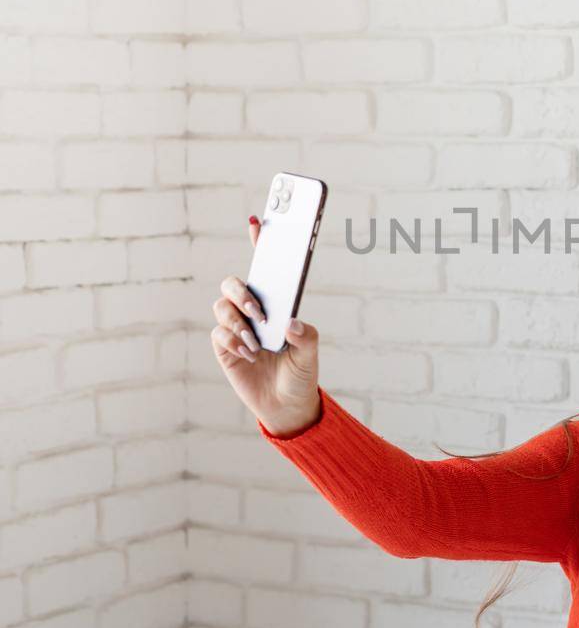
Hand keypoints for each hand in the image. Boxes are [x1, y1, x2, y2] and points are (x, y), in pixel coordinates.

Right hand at [210, 216, 321, 436]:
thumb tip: (291, 323)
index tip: (257, 221)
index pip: (265, 268)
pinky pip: (218, 333)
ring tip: (256, 342)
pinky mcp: (224, 347)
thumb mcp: (311, 355)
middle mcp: (253, 311)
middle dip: (242, 292)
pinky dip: (232, 340)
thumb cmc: (300, 374)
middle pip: (234, 283)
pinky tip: (249, 353)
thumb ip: (306, 337)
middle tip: (259, 311)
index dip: (259, 243)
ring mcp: (236, 327)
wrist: (286, 406)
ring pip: (222, 306)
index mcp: (276, 303)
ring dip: (237, 321)